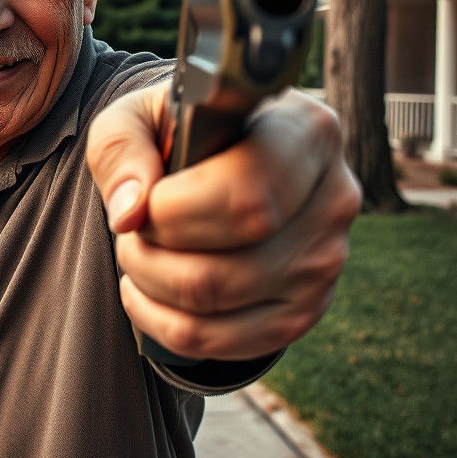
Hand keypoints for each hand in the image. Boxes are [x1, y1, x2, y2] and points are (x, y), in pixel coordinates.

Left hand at [86, 85, 361, 361]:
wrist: (214, 159)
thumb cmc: (177, 131)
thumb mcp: (136, 114)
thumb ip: (122, 148)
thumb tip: (130, 213)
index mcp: (306, 132)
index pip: (245, 197)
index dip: (173, 212)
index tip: (145, 200)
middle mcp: (334, 199)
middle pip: (231, 261)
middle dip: (153, 253)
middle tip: (132, 231)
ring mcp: (325, 262)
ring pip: (220, 304)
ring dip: (152, 286)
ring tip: (137, 254)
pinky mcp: (306, 310)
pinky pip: (224, 343)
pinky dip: (166, 324)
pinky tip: (147, 291)